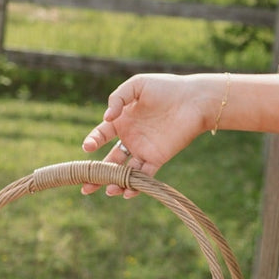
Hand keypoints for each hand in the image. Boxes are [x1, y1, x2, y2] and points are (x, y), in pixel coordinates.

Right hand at [80, 74, 216, 195]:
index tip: (88, 148)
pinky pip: (144, 175)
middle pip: (109, 160)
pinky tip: (127, 192)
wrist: (194, 99)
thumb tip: (106, 118)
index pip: (101, 134)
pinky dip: (136, 186)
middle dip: (97, 175)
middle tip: (85, 187)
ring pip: (125, 171)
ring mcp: (143, 149)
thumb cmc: (166, 88)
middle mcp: (130, 138)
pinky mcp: (158, 158)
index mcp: (122, 121)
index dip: (92, 141)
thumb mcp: (137, 85)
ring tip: (108, 191)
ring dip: (116, 183)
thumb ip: (117, 98)